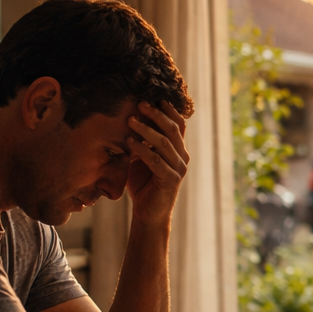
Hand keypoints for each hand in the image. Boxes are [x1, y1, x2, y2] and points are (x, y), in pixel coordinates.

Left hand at [124, 100, 190, 225]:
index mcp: (178, 150)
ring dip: (146, 129)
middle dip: (156, 115)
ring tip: (130, 120)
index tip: (155, 98)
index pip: (178, 125)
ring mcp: (178, 169)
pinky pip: (156, 161)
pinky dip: (142, 150)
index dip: (169, 110)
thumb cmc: (143, 184)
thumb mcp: (142, 158)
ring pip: (163, 143)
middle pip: (172, 130)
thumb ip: (142, 142)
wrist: (148, 213)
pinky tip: (130, 142)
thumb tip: (131, 119)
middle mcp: (182, 157)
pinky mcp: (170, 180)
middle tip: (140, 104)